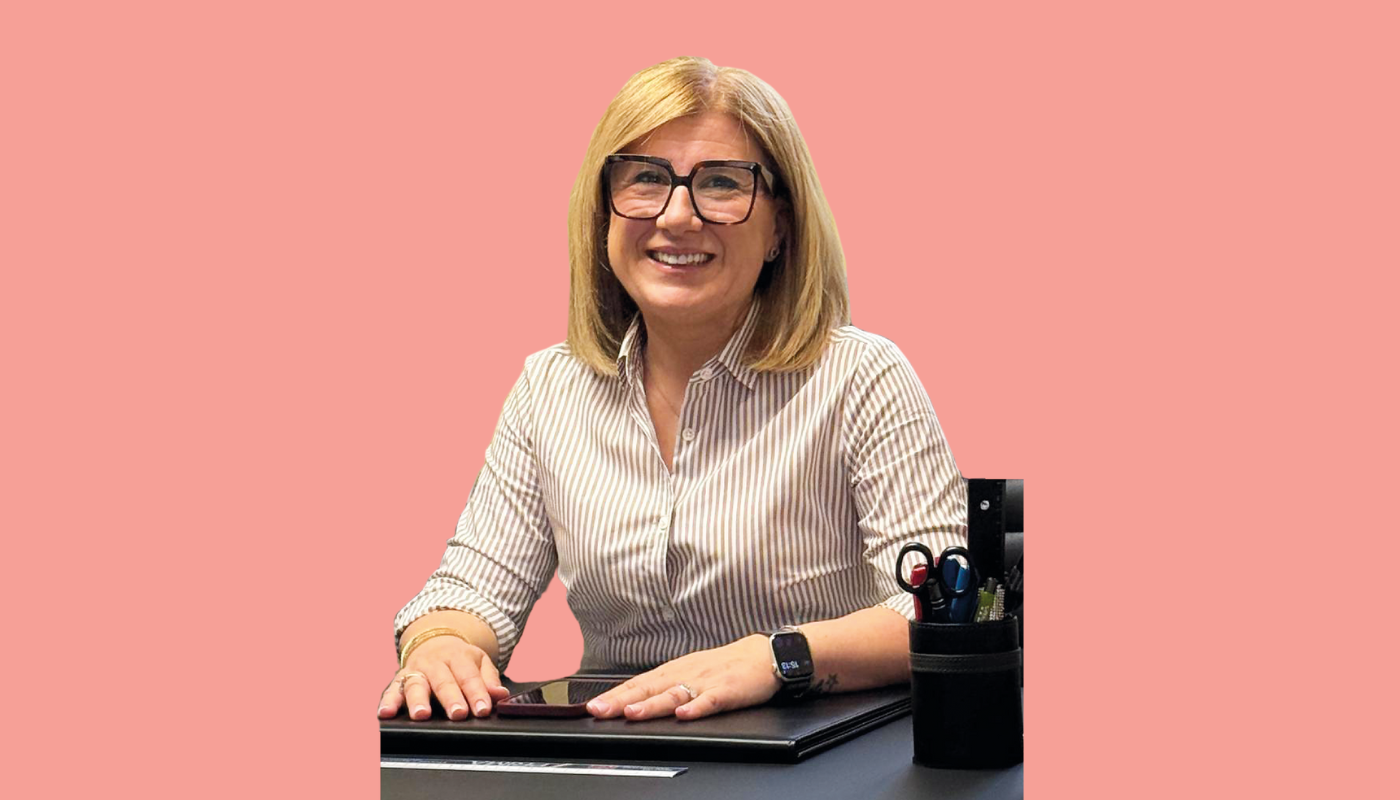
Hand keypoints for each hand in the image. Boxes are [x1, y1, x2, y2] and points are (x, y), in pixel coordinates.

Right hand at [377, 636, 510, 720]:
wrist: (433, 640)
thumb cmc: (459, 659)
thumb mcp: (478, 662)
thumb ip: (489, 679)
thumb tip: (500, 695)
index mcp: (458, 656)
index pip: (469, 676)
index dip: (477, 694)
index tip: (482, 709)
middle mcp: (435, 663)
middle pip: (443, 681)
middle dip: (451, 698)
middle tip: (458, 714)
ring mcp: (416, 670)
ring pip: (416, 684)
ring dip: (418, 700)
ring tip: (421, 715)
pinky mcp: (399, 679)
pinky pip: (391, 690)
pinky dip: (387, 702)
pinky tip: (385, 713)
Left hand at [586, 634, 780, 721]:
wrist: (763, 654)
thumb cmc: (724, 666)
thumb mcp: (690, 671)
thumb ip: (665, 686)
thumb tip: (635, 700)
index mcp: (674, 670)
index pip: (638, 684)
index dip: (615, 695)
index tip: (593, 706)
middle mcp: (685, 674)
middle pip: (649, 688)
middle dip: (623, 700)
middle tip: (600, 710)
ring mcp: (706, 681)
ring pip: (675, 694)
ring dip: (653, 704)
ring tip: (633, 713)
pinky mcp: (728, 690)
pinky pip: (711, 700)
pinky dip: (697, 707)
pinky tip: (685, 714)